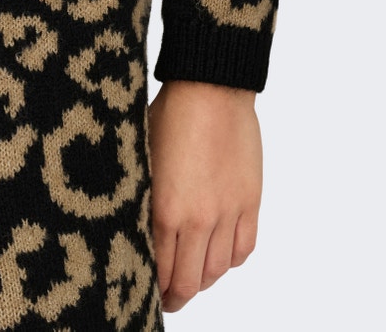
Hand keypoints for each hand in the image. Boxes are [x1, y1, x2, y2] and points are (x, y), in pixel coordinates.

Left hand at [147, 79, 261, 311]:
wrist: (211, 87)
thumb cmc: (168, 114)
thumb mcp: (142, 158)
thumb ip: (143, 200)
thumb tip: (135, 230)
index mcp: (164, 209)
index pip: (160, 271)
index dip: (154, 289)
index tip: (147, 293)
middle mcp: (198, 220)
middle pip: (190, 282)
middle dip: (177, 297)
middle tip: (169, 299)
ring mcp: (227, 213)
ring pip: (218, 270)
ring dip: (204, 281)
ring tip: (192, 280)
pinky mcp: (250, 202)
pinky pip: (243, 248)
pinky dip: (231, 260)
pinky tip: (219, 257)